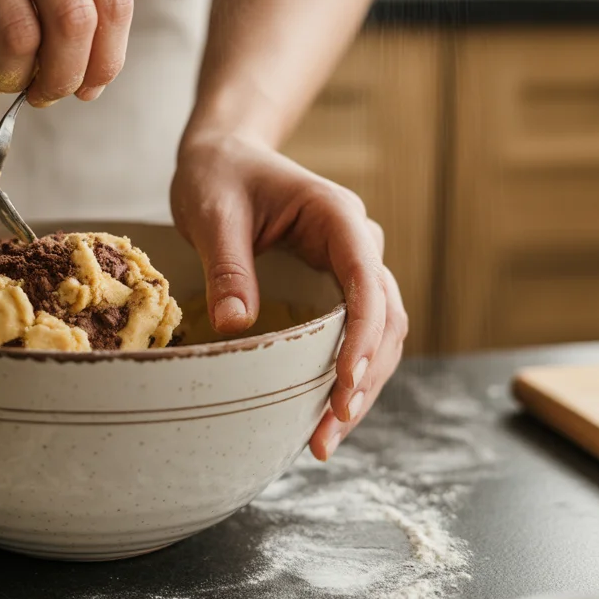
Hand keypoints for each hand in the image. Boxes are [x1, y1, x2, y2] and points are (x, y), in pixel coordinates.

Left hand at [171, 134, 407, 459]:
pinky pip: (352, 336)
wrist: (224, 157)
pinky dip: (341, 376)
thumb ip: (228, 266)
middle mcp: (357, 244)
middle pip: (383, 320)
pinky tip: (318, 415)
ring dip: (358, 388)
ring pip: (377, 336)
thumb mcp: (214, 214)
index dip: (361, 338)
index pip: (367, 283)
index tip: (344, 384)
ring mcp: (350, 268)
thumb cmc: (219, 176)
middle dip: (362, 379)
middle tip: (329, 433)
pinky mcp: (334, 289)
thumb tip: (236, 326)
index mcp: (338, 217)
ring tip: (323, 442)